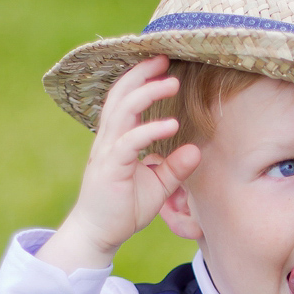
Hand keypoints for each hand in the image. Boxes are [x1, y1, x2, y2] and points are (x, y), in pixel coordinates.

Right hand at [38, 58, 202, 272]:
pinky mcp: (110, 168)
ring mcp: (107, 152)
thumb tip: (196, 150)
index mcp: (116, 138)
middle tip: (166, 58)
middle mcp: (109, 139)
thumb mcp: (157, 185)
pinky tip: (170, 125)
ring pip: (123, 110)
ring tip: (173, 83)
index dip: (142, 79)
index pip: (126, 99)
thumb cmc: (123, 209)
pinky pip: (129, 142)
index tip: (163, 65)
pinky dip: (150, 130)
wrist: (98, 234)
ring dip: (148, 93)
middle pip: (121, 94)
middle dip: (143, 73)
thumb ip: (174, 167)